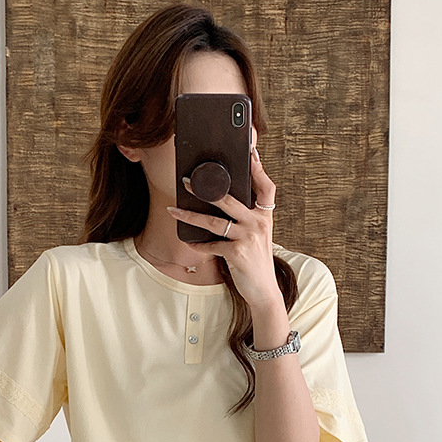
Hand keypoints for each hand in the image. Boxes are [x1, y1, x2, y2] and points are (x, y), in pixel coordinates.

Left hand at [166, 147, 281, 309]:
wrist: (263, 290)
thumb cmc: (256, 260)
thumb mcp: (258, 235)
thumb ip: (248, 217)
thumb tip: (223, 200)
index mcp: (265, 216)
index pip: (266, 187)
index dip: (259, 168)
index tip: (251, 152)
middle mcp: (258, 223)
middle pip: (229, 199)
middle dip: (205, 189)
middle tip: (187, 181)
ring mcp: (248, 238)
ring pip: (214, 221)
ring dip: (190, 216)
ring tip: (174, 210)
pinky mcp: (237, 253)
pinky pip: (211, 245)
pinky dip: (199, 245)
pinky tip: (190, 242)